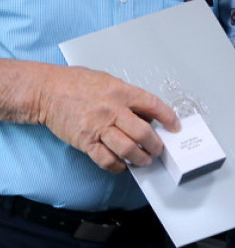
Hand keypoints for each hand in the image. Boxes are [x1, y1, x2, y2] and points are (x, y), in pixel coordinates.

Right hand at [37, 65, 179, 172]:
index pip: (154, 105)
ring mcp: (99, 126)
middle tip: (159, 149)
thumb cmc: (77, 83)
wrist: (47, 90)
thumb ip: (129, 96)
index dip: (169, 118)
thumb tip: (146, 114)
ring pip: (127, 148)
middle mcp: (113, 109)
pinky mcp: (85, 141)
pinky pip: (106, 159)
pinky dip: (118, 166)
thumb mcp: (110, 81)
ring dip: (140, 158)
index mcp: (122, 92)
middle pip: (143, 132)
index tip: (175, 127)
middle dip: (156, 145)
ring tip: (145, 160)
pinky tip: (123, 165)